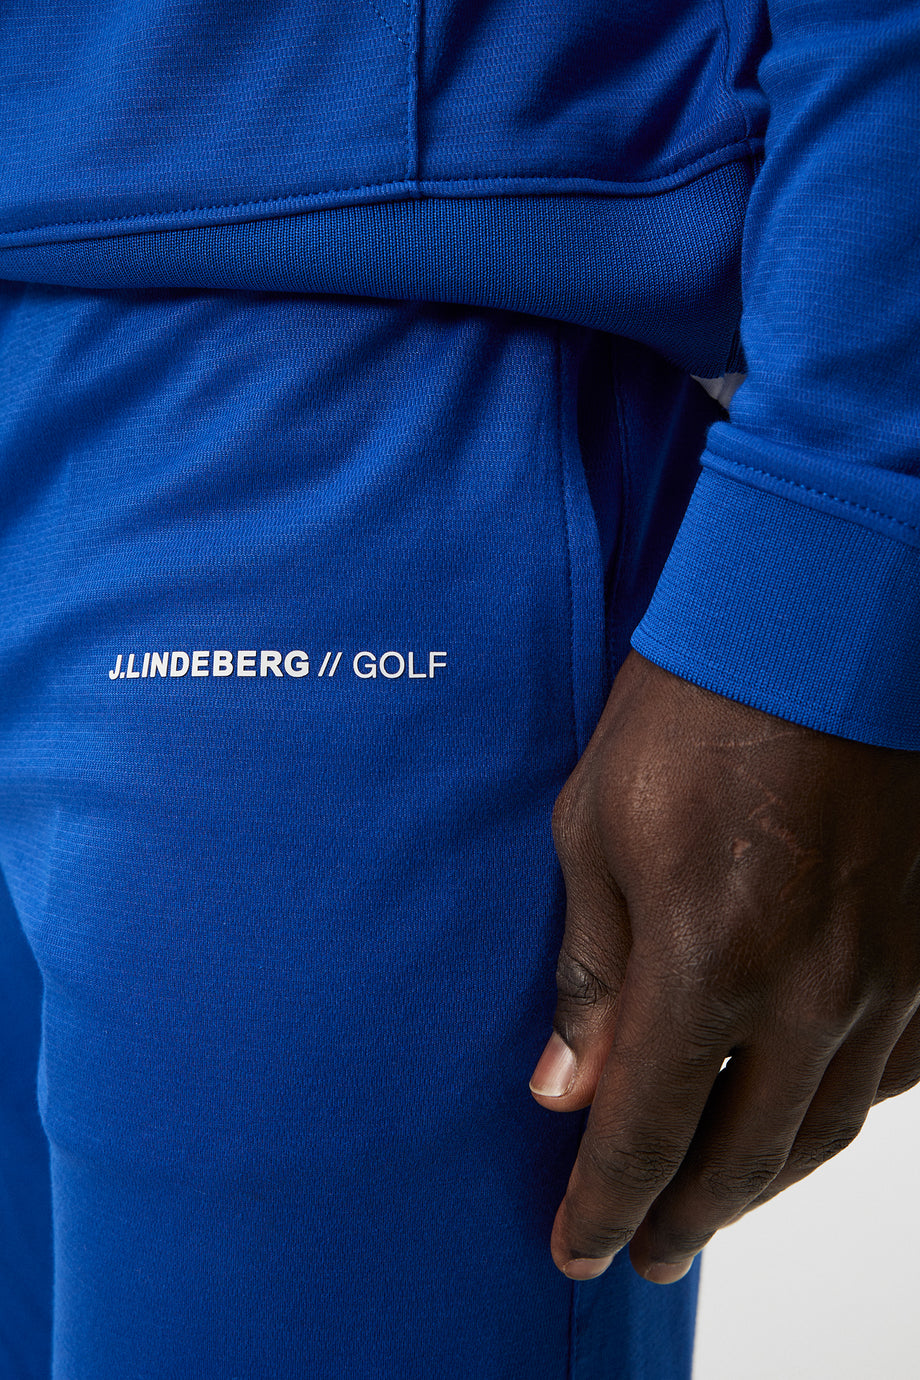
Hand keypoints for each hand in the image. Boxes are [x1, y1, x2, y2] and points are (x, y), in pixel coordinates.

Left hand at [530, 650, 919, 1283]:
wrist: (812, 623)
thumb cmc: (690, 711)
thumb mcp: (595, 832)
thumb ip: (589, 971)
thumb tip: (565, 1086)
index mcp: (708, 960)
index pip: (646, 1128)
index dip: (606, 1203)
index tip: (578, 1248)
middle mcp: (811, 989)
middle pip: (744, 1154)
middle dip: (685, 1216)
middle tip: (645, 1250)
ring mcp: (886, 972)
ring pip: (828, 1126)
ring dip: (763, 1181)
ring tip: (714, 1204)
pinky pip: (896, 1070)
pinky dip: (844, 1113)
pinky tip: (809, 1120)